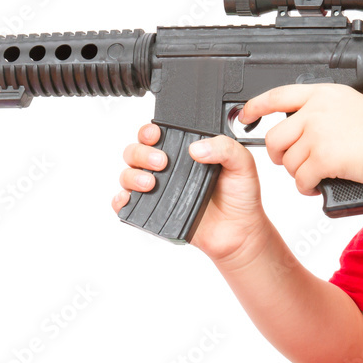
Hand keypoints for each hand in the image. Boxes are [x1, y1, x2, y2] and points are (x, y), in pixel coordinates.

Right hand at [112, 123, 268, 261]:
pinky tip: (130, 199)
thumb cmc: (240, 196)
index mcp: (185, 151)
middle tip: (161, 162)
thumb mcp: (242, 163)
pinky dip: (120, 200)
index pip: (157, 134)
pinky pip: (125, 204)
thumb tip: (197, 148)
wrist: (240, 231)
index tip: (157, 134)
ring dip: (132, 176)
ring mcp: (159, 190)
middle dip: (141, 153)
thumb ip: (224, 147)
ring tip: (151, 184)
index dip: (149, 131)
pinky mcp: (154, 212)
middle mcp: (168, 168)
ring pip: (127, 174)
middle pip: (135, 151)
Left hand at [241, 84, 362, 195]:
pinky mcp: (322, 158)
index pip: (277, 95)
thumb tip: (302, 126)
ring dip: (297, 173)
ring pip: (287, 162)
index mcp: (321, 94)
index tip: (245, 115)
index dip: (255, 106)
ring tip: (314, 175)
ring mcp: (317, 133)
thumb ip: (322, 110)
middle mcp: (315, 111)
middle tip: (289, 161)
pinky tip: (316, 186)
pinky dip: (306, 187)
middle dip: (277, 155)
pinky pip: (300, 179)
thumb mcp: (349, 104)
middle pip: (275, 137)